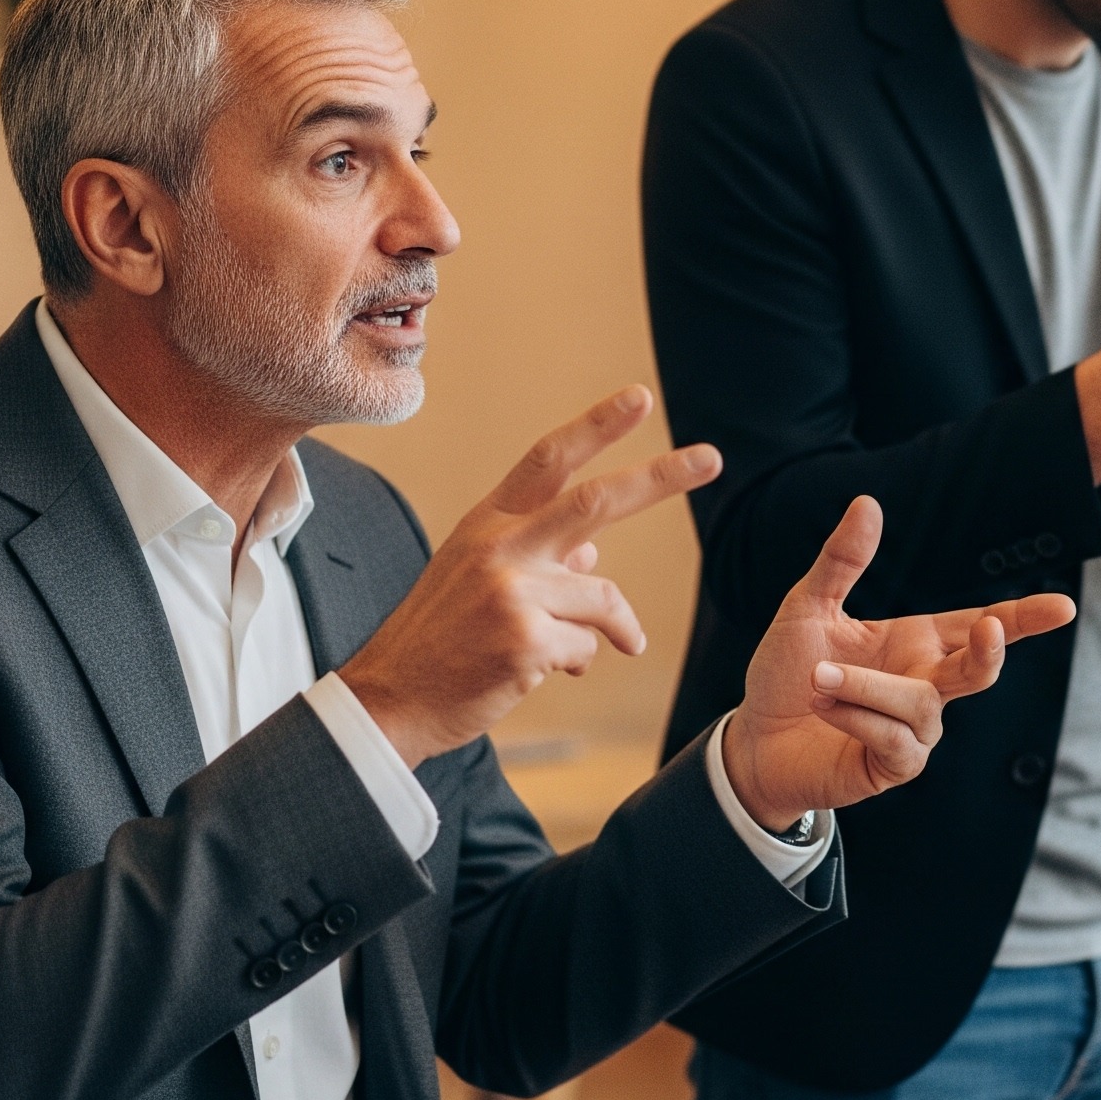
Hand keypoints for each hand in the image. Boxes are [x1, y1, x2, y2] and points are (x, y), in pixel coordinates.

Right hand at [339, 387, 720, 768]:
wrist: (388, 701)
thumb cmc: (439, 640)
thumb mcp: (478, 579)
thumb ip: (537, 557)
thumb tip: (593, 554)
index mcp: (487, 522)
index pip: (549, 460)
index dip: (596, 426)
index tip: (640, 398)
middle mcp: (499, 546)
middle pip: (596, 501)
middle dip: (661, 476)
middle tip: (712, 457)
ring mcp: (510, 591)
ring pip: (603, 598)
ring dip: (611, 630)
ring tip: (584, 649)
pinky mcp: (524, 640)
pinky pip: (588, 648)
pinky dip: (575, 663)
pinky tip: (534, 673)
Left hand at [720, 497, 1075, 831]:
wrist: (755, 738)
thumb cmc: (788, 671)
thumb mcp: (808, 606)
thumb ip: (842, 561)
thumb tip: (868, 503)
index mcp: (916, 641)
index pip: (980, 623)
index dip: (1024, 617)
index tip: (1064, 607)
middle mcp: (926, 684)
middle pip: (980, 668)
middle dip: (992, 650)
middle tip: (988, 629)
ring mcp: (916, 730)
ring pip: (921, 704)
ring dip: (866, 687)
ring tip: (818, 680)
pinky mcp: (894, 766)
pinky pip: (896, 740)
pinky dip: (857, 718)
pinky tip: (825, 708)